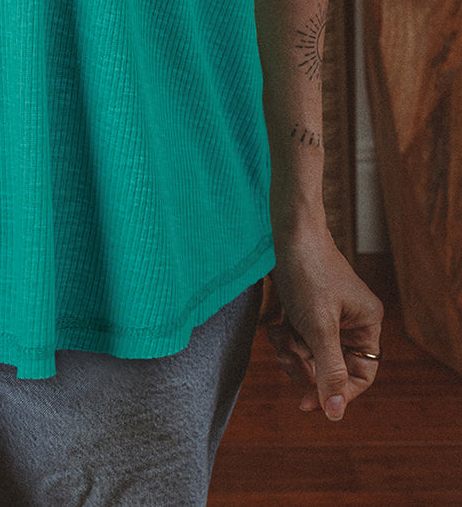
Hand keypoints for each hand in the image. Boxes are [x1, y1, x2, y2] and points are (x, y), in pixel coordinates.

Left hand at [266, 221, 382, 420]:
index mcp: (367, 324)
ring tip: (280, 336)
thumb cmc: (307, 271)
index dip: (335, 392)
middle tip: (288, 353)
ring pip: (311, 356)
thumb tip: (335, 413)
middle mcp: (353, 322)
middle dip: (306, 366)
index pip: (360, 376)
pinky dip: (285, 338)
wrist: (286, 230)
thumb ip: (329, 370)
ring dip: (292, 352)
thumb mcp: (318, 326)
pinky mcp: (308, 309)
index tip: (306, 404)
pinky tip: (276, 327)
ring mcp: (329, 315)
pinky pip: (300, 340)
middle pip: (332, 368)